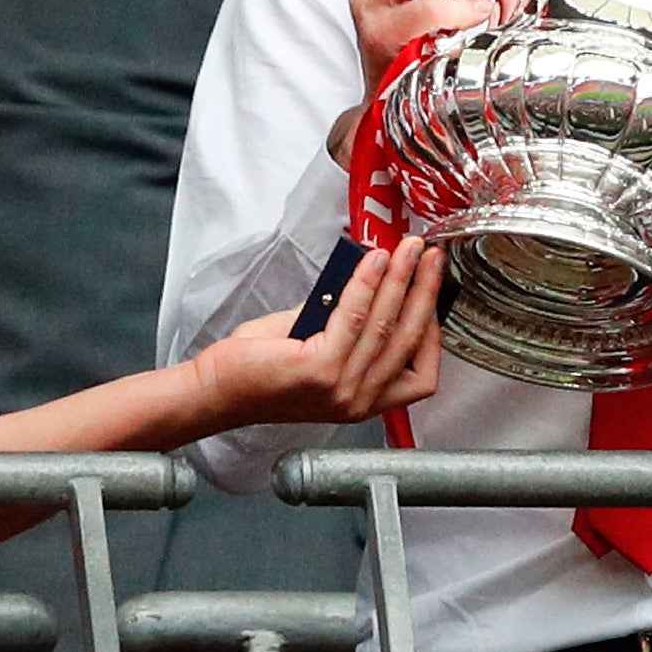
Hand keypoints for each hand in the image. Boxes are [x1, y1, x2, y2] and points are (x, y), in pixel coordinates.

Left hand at [190, 235, 443, 427]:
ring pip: (385, 325)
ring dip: (401, 280)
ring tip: (408, 250)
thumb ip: (346, 324)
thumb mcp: (317, 349)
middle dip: (425, 291)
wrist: (218, 390)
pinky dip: (367, 284)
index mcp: (364, 401)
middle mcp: (359, 401)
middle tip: (431, 257)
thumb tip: (371, 279)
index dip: (432, 330)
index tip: (433, 292)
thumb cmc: (259, 371)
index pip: (421, 375)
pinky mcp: (320, 371)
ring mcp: (342, 388)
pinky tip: (373, 261)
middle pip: (408, 340)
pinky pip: (354, 317)